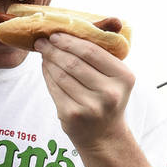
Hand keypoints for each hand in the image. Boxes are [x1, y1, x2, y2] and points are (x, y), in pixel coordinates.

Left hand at [35, 32, 134, 150]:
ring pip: (61, 75)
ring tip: (43, 52)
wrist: (103, 136)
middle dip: (54, 49)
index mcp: (124, 77)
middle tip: (42, 41)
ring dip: (48, 61)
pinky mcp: (72, 116)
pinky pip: (54, 89)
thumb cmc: (107, 98)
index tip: (56, 34)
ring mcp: (91, 107)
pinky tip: (45, 67)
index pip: (92, 52)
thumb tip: (69, 30)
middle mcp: (110, 93)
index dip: (70, 41)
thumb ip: (100, 55)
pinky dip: (47, 75)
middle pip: (73, 62)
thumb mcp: (115, 78)